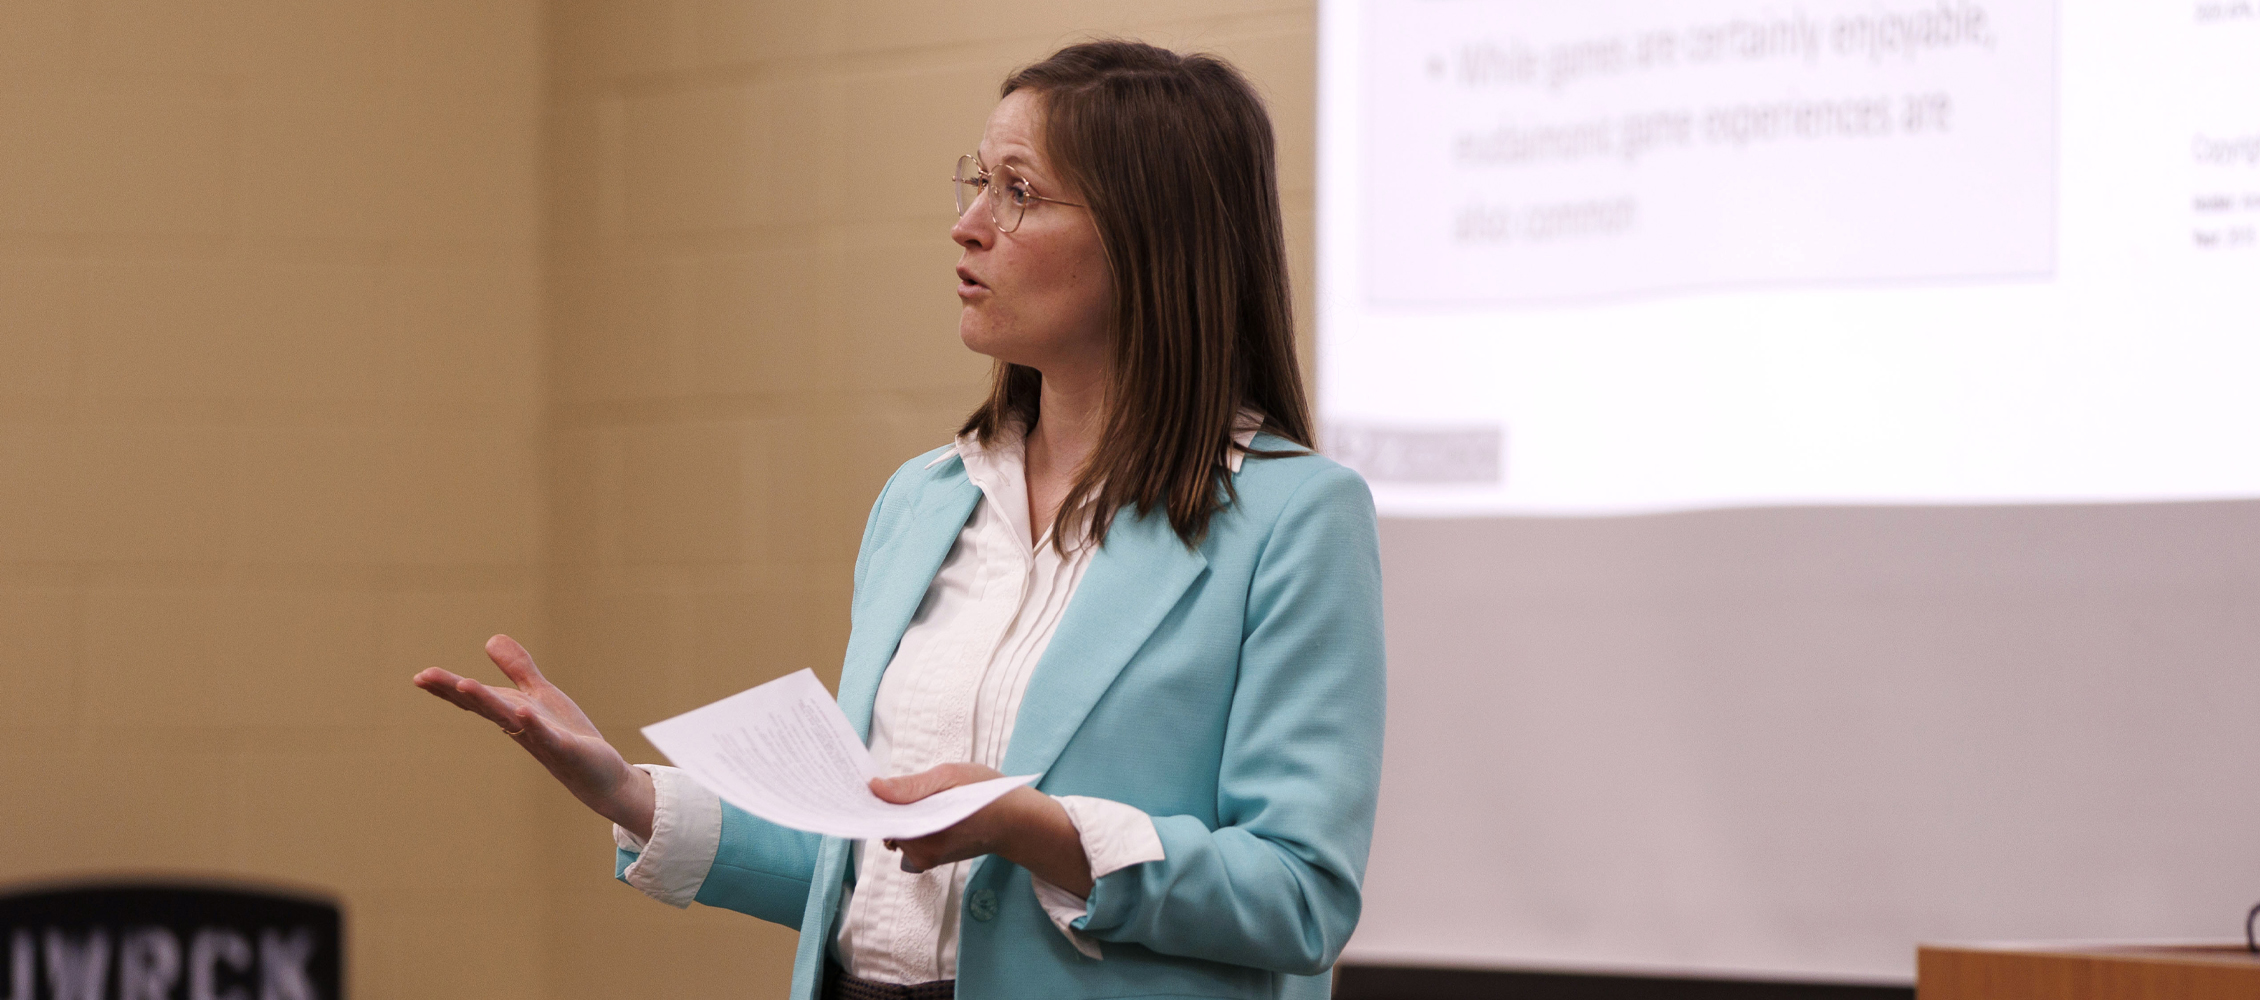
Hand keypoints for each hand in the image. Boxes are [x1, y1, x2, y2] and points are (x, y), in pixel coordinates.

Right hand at [412, 634, 655, 840]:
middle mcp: (519, 726)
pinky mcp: (565, 749)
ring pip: (509, 719)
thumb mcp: (539, 694)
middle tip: (424, 676)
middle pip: (483, 705)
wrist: (599, 774)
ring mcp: (540, 739)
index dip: (449, 688)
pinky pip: (547, 736)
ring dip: (486, 702)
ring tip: (463, 683)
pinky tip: (524, 711)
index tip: (420, 676)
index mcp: (511, 712)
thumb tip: (490, 639)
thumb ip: (517, 669)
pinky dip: (534, 725)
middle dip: (455, 690)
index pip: (475, 698)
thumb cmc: (566, 734)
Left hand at [873, 764, 1093, 896]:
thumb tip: (875, 788)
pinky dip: (909, 825)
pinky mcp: (929, 861)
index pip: (880, 818)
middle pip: (886, 826)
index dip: (873, 800)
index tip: (867, 783)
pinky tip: (925, 811)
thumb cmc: (987, 794)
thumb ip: (911, 786)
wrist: (1016, 822)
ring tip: (922, 796)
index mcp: (924, 832)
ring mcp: (925, 859)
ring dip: (901, 815)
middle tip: (900, 784)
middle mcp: (921, 853)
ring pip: (895, 833)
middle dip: (888, 806)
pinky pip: (906, 841)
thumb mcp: (950, 777)